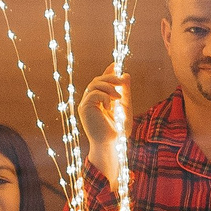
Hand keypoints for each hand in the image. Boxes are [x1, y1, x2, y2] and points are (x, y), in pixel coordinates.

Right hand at [78, 70, 128, 187]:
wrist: (112, 145)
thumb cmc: (118, 130)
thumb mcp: (125, 107)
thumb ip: (125, 92)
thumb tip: (125, 75)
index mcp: (99, 100)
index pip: (101, 82)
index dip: (107, 72)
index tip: (116, 64)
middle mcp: (90, 101)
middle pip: (96, 80)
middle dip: (110, 77)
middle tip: (122, 81)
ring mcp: (85, 105)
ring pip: (94, 84)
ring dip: (109, 86)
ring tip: (119, 97)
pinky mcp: (84, 109)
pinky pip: (93, 94)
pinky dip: (104, 96)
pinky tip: (111, 105)